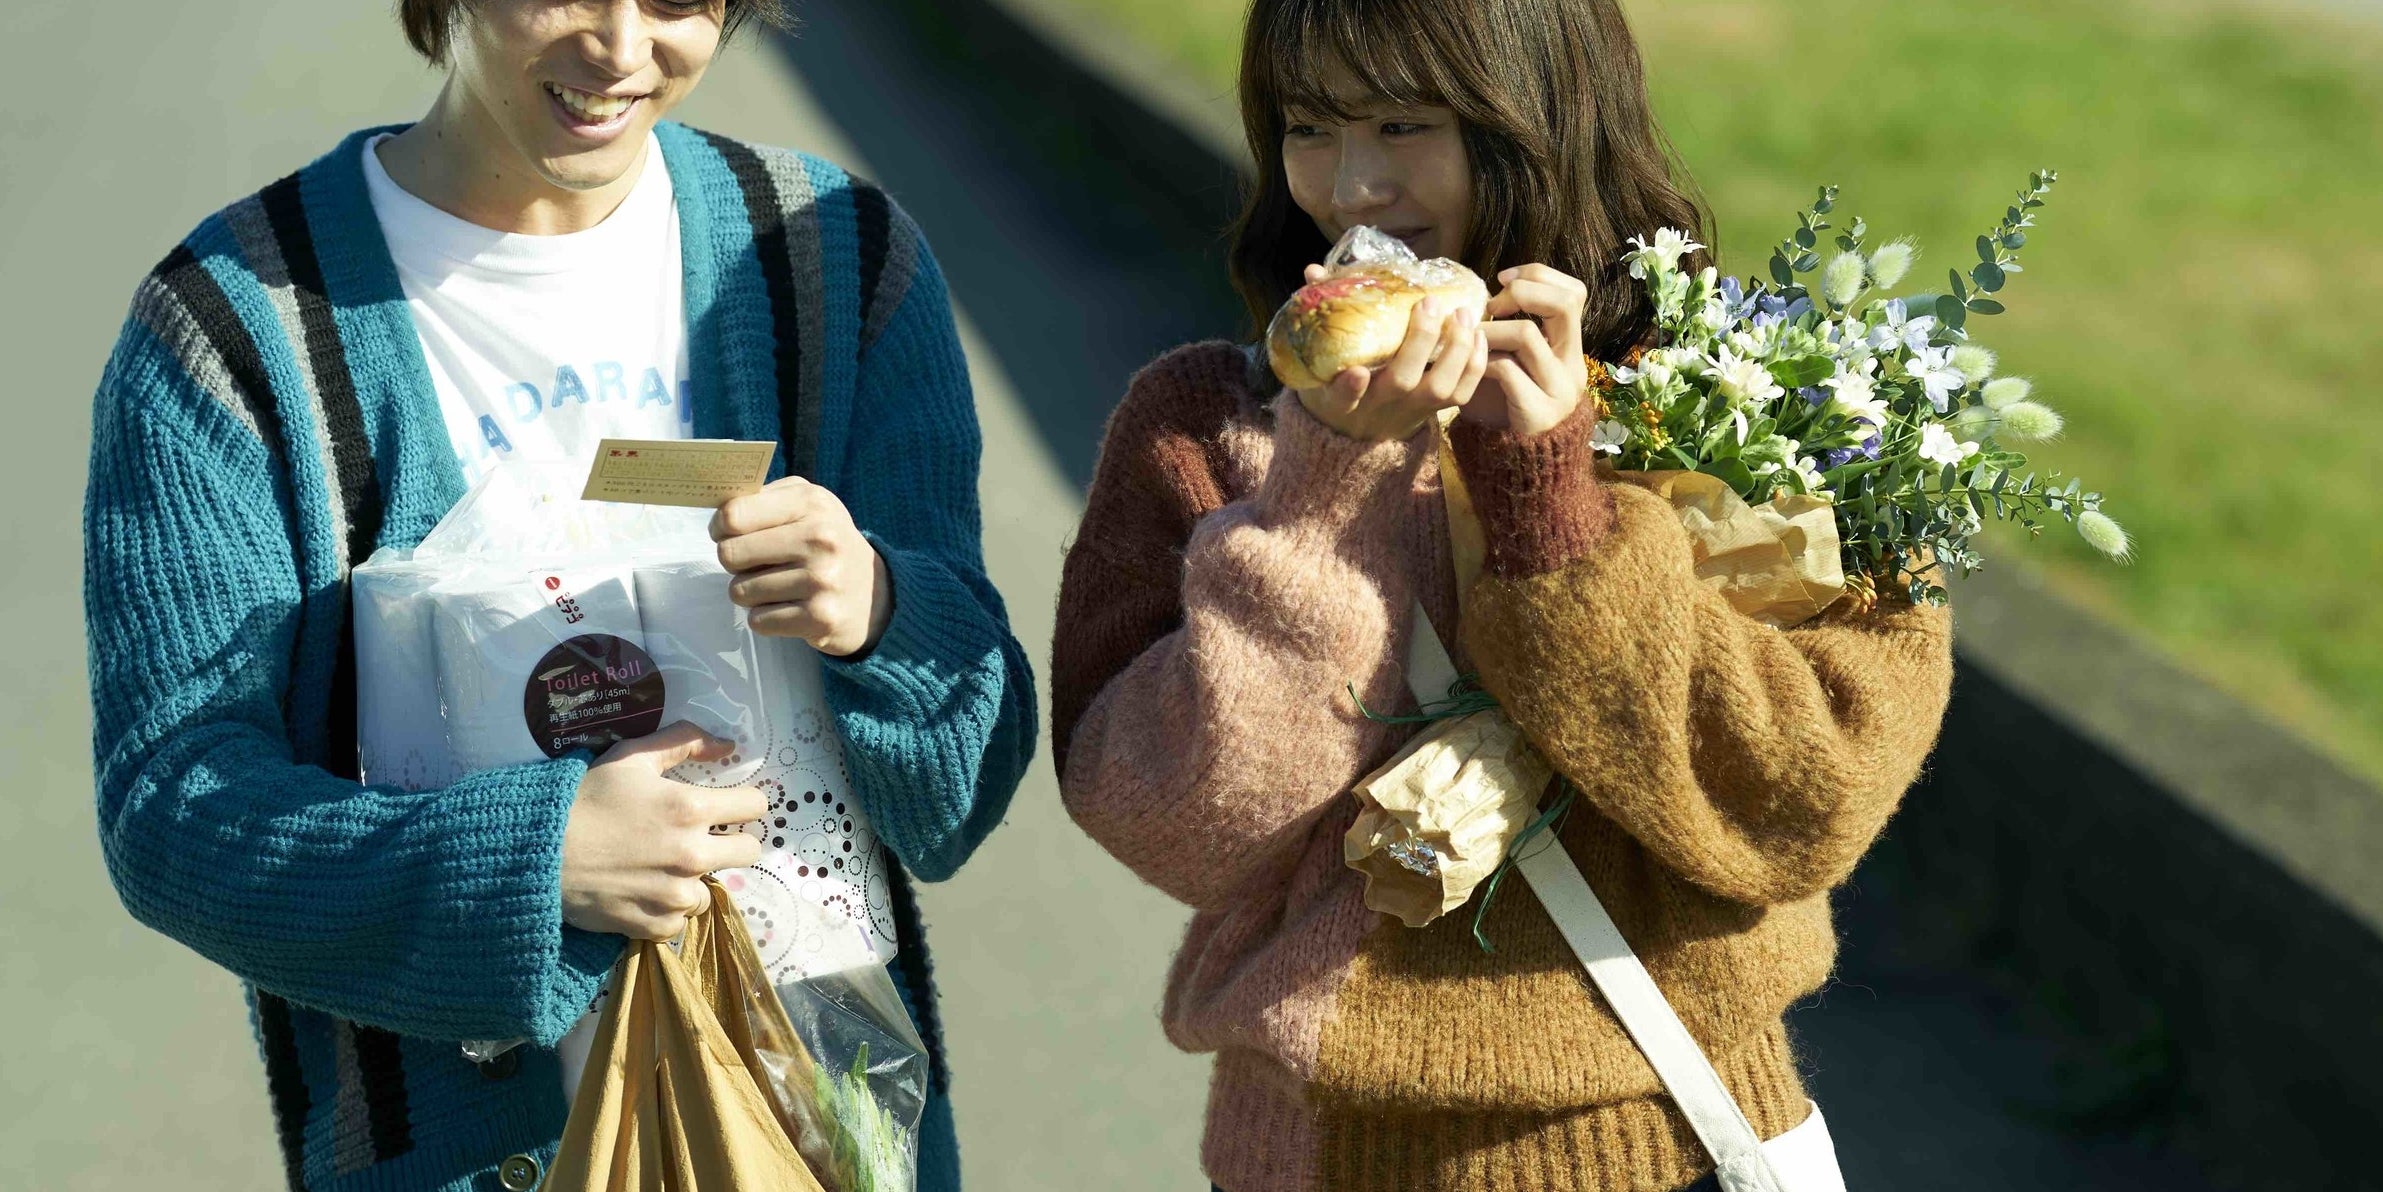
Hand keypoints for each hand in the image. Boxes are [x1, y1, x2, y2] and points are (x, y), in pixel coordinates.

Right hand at [560, 723, 766, 940]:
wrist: (538, 854)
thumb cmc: (584, 800)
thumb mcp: (630, 757)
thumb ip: (682, 742)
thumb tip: (727, 746)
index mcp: (690, 809)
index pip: (754, 807)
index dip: (742, 802)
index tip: (727, 806)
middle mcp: (692, 854)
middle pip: (748, 851)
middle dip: (729, 841)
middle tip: (699, 838)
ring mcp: (675, 894)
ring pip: (711, 888)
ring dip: (693, 878)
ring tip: (659, 868)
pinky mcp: (656, 924)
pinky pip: (680, 918)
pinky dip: (666, 908)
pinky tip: (642, 891)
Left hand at [711, 476, 892, 656]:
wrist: (877, 595)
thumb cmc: (827, 544)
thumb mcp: (808, 505)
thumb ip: (763, 499)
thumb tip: (718, 515)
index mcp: (811, 503)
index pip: (734, 515)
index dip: (719, 527)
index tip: (727, 534)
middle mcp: (819, 539)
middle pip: (729, 554)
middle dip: (734, 563)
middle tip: (756, 564)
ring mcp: (821, 580)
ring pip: (740, 591)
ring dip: (751, 593)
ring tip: (778, 587)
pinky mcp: (819, 618)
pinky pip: (758, 621)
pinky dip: (765, 618)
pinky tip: (788, 608)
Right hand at [1295, 263, 1488, 441]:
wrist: (1360, 432)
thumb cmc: (1337, 381)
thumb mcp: (1319, 357)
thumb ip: (1320, 313)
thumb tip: (1313, 271)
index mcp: (1340, 398)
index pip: (1339, 398)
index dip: (1348, 389)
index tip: (1357, 372)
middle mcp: (1379, 406)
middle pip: (1403, 381)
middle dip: (1421, 341)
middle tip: (1429, 304)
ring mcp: (1410, 409)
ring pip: (1440, 388)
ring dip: (1457, 349)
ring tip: (1462, 314)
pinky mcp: (1435, 411)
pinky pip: (1463, 393)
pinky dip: (1476, 364)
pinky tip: (1478, 335)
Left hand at [1466, 264, 1591, 436]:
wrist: (1518, 461)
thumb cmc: (1508, 402)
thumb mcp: (1517, 359)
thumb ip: (1514, 328)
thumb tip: (1486, 292)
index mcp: (1571, 346)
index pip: (1575, 293)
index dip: (1539, 276)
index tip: (1503, 279)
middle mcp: (1573, 364)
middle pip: (1565, 303)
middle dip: (1523, 292)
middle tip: (1491, 306)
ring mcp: (1559, 389)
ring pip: (1528, 334)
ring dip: (1490, 330)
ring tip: (1469, 339)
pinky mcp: (1538, 411)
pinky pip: (1508, 371)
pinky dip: (1483, 361)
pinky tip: (1471, 367)